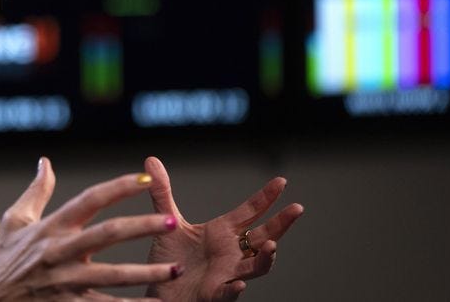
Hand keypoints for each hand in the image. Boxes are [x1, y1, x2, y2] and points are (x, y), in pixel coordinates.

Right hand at [0, 158, 182, 301]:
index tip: (145, 179)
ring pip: (113, 275)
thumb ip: (37, 192)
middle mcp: (61, 251)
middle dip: (143, 227)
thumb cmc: (3, 262)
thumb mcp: (15, 222)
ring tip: (177, 270)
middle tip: (174, 222)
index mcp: (52, 227)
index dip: (118, 187)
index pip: (90, 199)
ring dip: (147, 273)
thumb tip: (46, 162)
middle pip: (108, 234)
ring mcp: (66, 281)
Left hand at [144, 157, 303, 301]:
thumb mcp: (167, 221)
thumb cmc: (170, 259)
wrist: (161, 291)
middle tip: (297, 208)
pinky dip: (235, 288)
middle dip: (281, 224)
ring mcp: (226, 273)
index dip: (266, 197)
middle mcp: (230, 252)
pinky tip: (240, 283)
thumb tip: (151, 161)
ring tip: (273, 245)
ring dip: (266, 258)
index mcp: (222, 232)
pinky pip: (229, 292)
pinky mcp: (214, 294)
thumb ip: (162, 193)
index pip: (250, 211)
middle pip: (262, 236)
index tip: (282, 181)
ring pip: (255, 267)